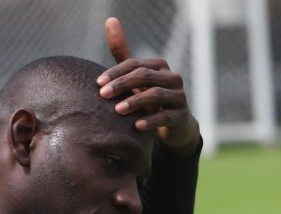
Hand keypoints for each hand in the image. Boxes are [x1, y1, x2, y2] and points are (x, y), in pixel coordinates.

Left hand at [97, 17, 200, 153]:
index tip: (98, 84)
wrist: (175, 126)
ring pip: (156, 95)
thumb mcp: (136, 77)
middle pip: (145, 76)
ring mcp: (179, 97)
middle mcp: (173, 78)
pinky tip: (136, 126)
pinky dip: (151, 121)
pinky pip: (166, 117)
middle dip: (122, 84)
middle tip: (104, 95)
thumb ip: (122, 54)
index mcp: (160, 67)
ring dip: (135, 102)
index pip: (135, 64)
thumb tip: (110, 20)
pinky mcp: (182, 117)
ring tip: (118, 111)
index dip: (116, 72)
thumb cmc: (150, 98)